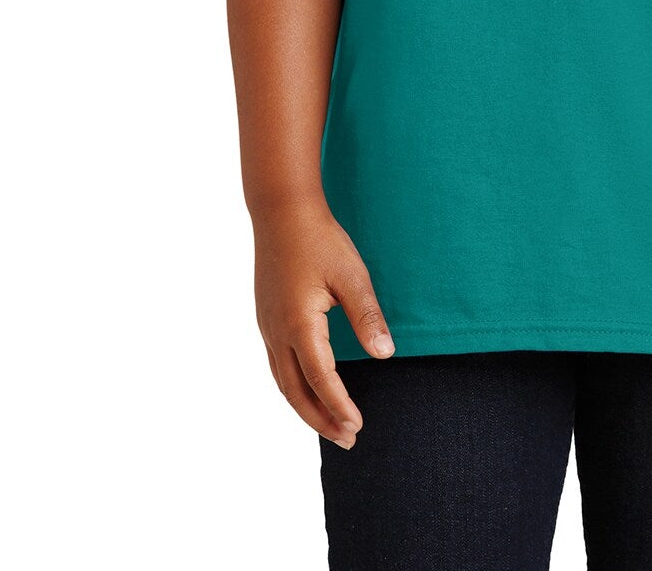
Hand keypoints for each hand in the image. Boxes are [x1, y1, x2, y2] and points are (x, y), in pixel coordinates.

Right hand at [252, 194, 395, 447]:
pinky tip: (308, 390)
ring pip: (283, 382)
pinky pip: (277, 365)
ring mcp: (267, 326)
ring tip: (330, 426)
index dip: (340, 406)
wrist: (281, 211)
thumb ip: (367, 316)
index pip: (322, 379)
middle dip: (321, 420)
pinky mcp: (266, 318)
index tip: (358, 427)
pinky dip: (294, 387)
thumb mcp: (352, 275)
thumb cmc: (320, 240)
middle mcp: (277, 332)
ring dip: (306, 408)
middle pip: (296, 392)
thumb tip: (385, 354)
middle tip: (347, 440)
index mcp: (299, 324)